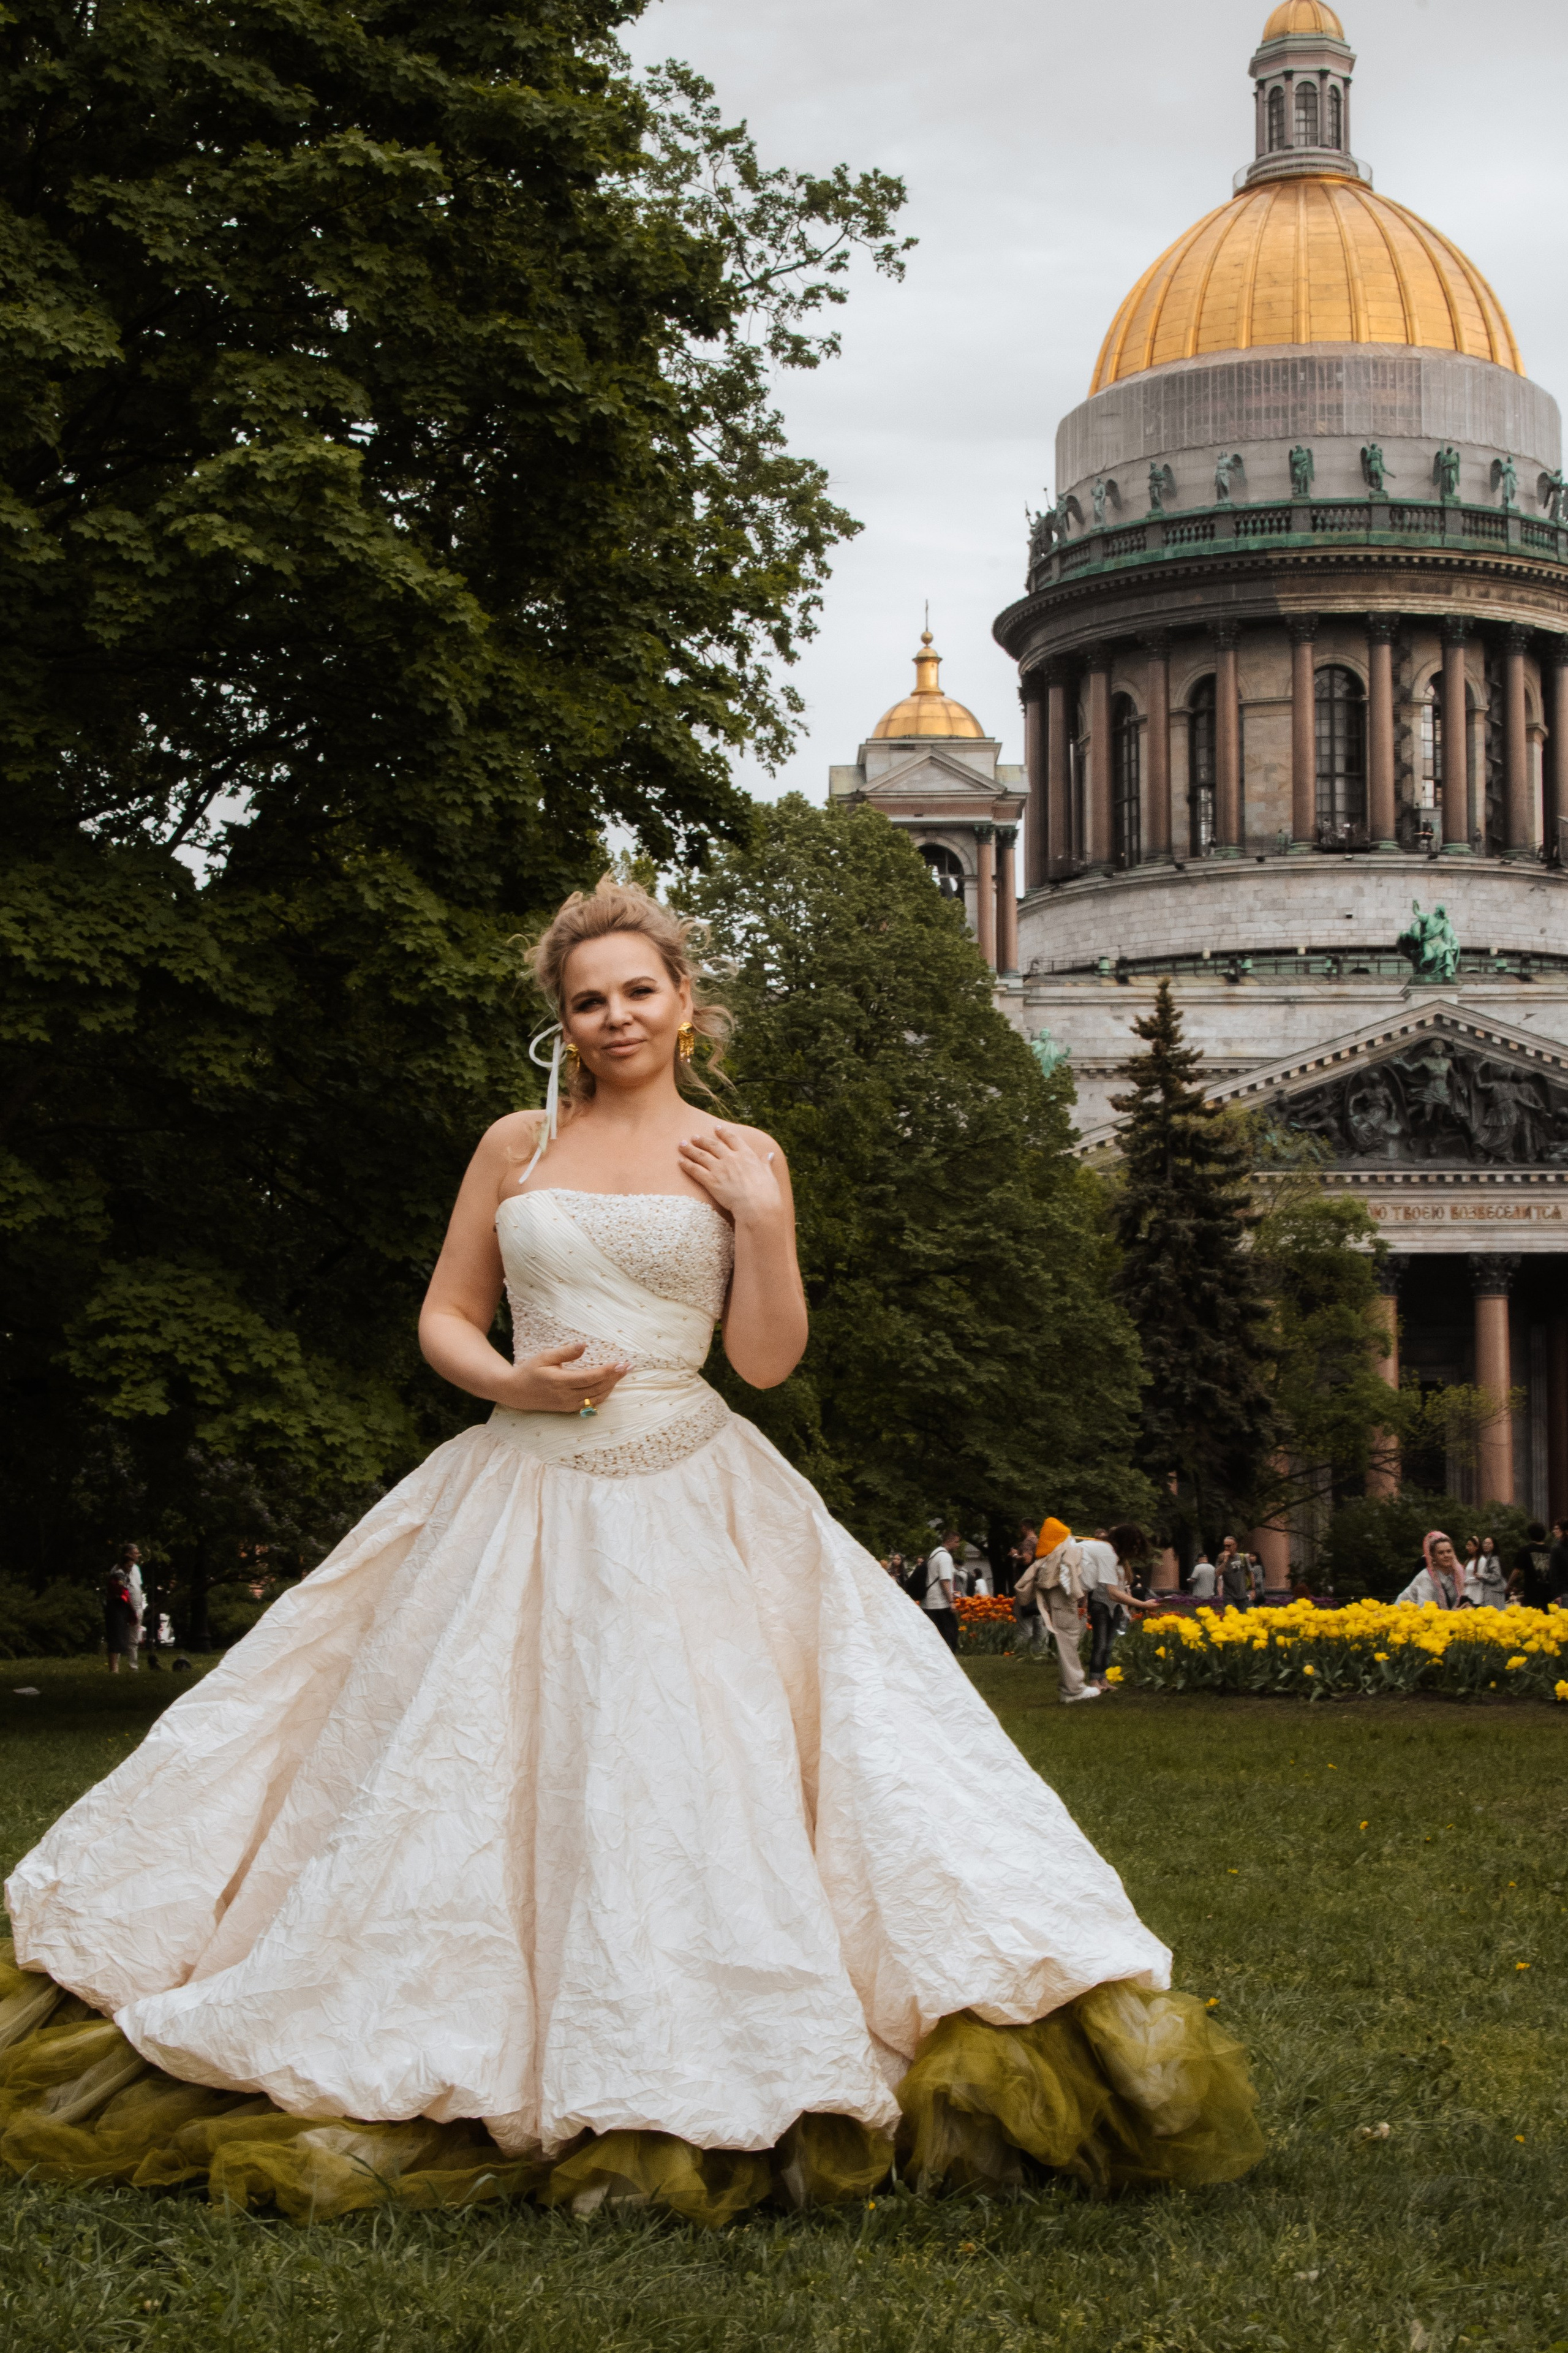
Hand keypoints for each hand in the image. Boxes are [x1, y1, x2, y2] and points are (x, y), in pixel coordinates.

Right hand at [495, 1341, 631, 1414]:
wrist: (515, 1392)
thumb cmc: (529, 1371)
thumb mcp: (544, 1356)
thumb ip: (565, 1352)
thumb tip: (584, 1345)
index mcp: (560, 1381)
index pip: (590, 1378)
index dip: (608, 1371)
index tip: (621, 1363)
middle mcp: (566, 1396)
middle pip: (597, 1388)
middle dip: (615, 1378)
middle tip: (628, 1367)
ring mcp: (567, 1404)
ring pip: (596, 1398)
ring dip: (611, 1387)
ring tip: (622, 1374)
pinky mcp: (567, 1409)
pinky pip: (590, 1404)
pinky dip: (602, 1395)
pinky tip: (609, 1386)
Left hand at [677, 1125, 783, 1226]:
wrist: (757, 1206)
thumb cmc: (766, 1193)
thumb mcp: (768, 1174)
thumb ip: (765, 1163)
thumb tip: (769, 1155)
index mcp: (746, 1155)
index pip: (732, 1139)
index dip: (723, 1133)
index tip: (716, 1128)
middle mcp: (731, 1158)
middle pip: (713, 1145)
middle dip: (702, 1140)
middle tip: (694, 1137)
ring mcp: (720, 1169)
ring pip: (701, 1155)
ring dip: (690, 1149)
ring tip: (682, 1145)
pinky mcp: (711, 1181)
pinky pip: (695, 1170)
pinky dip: (687, 1165)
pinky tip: (680, 1161)